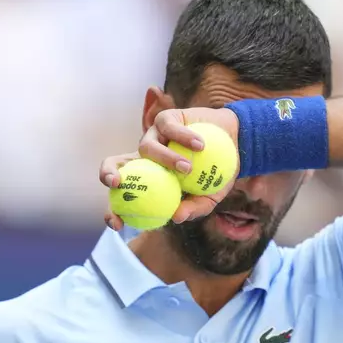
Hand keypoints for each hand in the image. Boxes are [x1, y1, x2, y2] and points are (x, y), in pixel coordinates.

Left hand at [100, 107, 238, 230]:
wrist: (235, 142)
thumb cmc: (219, 171)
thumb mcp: (211, 195)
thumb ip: (195, 207)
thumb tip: (176, 218)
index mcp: (149, 179)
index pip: (123, 196)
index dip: (112, 211)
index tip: (118, 224)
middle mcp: (145, 158)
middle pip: (114, 164)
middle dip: (107, 174)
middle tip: (117, 184)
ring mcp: (154, 136)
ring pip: (146, 146)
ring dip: (166, 158)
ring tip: (188, 167)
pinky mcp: (166, 119)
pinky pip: (169, 128)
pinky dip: (184, 137)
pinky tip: (200, 146)